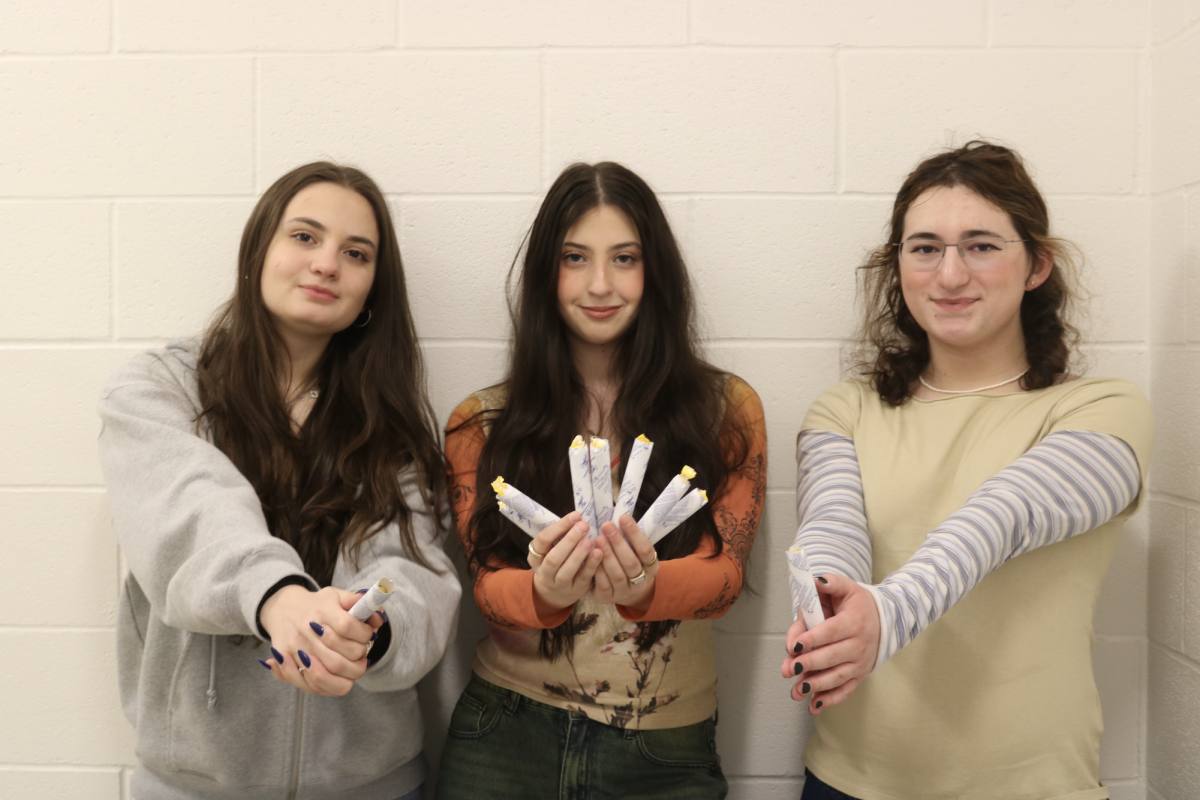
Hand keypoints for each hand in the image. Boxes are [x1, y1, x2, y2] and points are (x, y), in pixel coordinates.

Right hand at [260, 584, 381, 695]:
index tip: (368, 633)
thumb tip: (379, 616)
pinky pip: (310, 685)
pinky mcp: (286, 663)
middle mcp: (306, 631)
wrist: (283, 609)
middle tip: (361, 652)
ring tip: (353, 665)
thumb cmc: (318, 605)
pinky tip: (337, 675)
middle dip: (359, 657)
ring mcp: (296, 650)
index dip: (364, 633)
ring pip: (327, 675)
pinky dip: (329, 685)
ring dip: (348, 674)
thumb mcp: (337, 596)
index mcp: (322, 610)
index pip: (347, 626)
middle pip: (339, 657)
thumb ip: (359, 603)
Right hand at [528, 511, 602, 616]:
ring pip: (566, 571)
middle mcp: (544, 572)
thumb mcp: (551, 548)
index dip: (558, 527)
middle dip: (569, 540)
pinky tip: (599, 553)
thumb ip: (561, 534)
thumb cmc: (557, 560)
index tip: (575, 515)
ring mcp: (559, 584)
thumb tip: (579, 516)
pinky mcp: (575, 591)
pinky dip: (591, 565)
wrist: (556, 591)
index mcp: (535, 557)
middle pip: (553, 558)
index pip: (542, 540)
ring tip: (590, 540)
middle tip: (584, 526)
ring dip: (578, 555)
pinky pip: (583, 579)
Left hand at [592, 514, 658, 610]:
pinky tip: (591, 557)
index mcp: (651, 566)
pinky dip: (597, 570)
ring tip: (597, 539)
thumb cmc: (628, 560)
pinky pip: (603, 585)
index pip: (645, 549)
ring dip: (606, 556)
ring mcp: (625, 592)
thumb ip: (626, 533)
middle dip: (618, 543)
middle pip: (630, 563)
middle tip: (606, 525)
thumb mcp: (634, 549)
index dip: (635, 533)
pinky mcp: (609, 598)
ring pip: (617, 575)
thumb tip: (613, 508)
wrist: (628, 591)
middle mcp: (641, 581)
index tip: (623, 517)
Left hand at [779, 574, 879, 713]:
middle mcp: (859, 645)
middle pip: (832, 657)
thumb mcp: (846, 587)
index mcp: (854, 622)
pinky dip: (830, 700)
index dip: (812, 639)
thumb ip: (829, 583)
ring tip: (797, 690)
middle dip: (810, 664)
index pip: (831, 632)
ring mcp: (859, 663)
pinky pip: (845, 691)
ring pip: (837, 677)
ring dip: (816, 686)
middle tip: (791, 669)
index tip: (795, 647)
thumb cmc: (858, 604)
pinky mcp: (858, 675)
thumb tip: (814, 582)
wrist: (885, 620)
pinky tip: (813, 706)